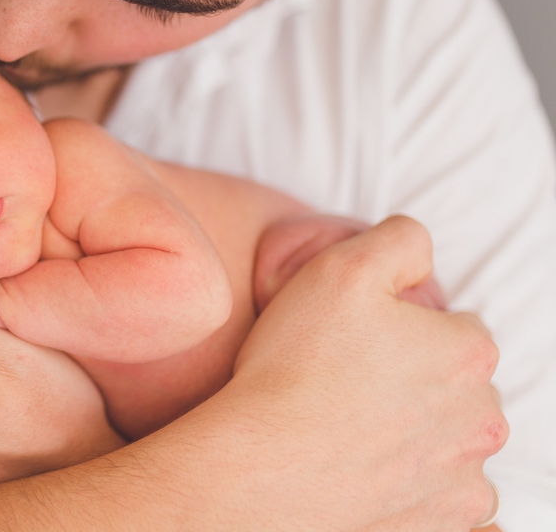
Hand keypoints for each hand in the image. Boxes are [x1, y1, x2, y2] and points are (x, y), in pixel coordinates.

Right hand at [230, 216, 505, 529]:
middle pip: (457, 389)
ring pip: (450, 445)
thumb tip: (420, 249)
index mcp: (468, 353)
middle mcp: (482, 420)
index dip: (403, 330)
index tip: (358, 343)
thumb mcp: (340, 266)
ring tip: (350, 431)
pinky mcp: (441, 526)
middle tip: (348, 385)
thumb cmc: (296, 366)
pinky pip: (443, 501)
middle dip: (416, 383)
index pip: (456, 329)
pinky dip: (414, 489)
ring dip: (417, 438)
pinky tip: (367, 471)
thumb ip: (400, 240)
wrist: (261, 467)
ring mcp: (464, 481)